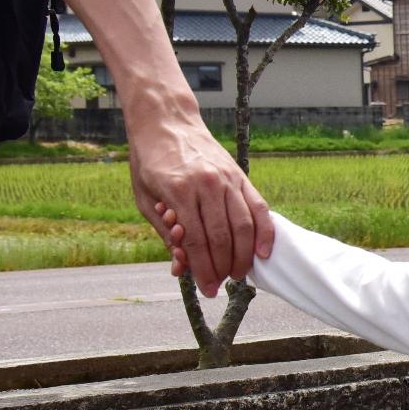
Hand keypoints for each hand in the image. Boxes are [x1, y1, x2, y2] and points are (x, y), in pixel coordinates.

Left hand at [129, 115, 271, 293]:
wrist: (167, 120)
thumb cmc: (150, 161)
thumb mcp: (144, 197)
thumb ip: (165, 231)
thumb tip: (182, 265)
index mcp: (178, 190)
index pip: (196, 241)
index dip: (202, 269)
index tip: (207, 289)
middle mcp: (206, 185)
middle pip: (222, 238)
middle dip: (222, 268)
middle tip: (220, 286)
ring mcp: (227, 179)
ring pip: (243, 226)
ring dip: (243, 256)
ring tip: (239, 274)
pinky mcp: (241, 176)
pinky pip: (259, 208)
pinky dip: (264, 232)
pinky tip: (263, 252)